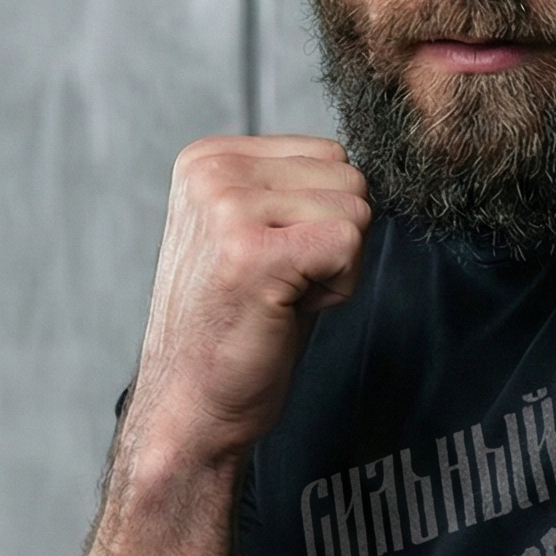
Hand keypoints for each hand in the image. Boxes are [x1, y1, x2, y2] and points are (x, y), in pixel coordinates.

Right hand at [124, 135, 370, 464]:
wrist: (193, 401)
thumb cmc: (238, 325)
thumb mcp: (259, 233)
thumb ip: (296, 189)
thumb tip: (362, 169)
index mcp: (210, 157)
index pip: (330, 155)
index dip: (325, 217)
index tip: (276, 260)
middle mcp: (213, 171)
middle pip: (349, 178)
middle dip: (337, 239)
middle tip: (283, 284)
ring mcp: (228, 207)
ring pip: (355, 211)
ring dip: (338, 267)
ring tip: (282, 296)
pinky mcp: (251, 251)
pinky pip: (348, 244)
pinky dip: (338, 287)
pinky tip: (289, 309)